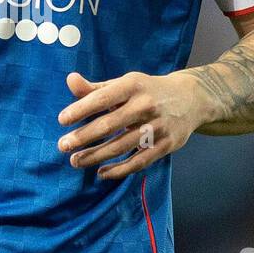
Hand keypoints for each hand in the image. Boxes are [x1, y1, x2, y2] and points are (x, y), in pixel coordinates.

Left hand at [56, 69, 208, 180]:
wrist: (191, 99)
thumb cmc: (147, 91)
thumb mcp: (124, 84)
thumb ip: (96, 88)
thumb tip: (70, 80)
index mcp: (133, 85)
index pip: (103, 98)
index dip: (81, 109)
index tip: (62, 120)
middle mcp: (146, 105)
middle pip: (110, 124)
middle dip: (84, 136)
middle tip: (63, 145)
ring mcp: (158, 126)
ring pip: (122, 146)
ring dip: (96, 156)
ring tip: (76, 161)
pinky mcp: (166, 145)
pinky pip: (139, 161)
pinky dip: (119, 169)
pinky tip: (101, 172)